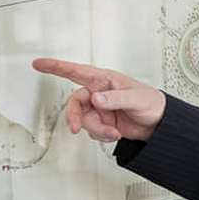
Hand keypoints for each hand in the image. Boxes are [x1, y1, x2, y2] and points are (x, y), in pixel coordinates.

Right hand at [32, 58, 165, 141]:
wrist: (160, 124)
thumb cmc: (151, 103)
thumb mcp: (136, 99)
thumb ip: (115, 99)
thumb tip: (96, 99)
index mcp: (104, 80)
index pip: (76, 71)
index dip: (56, 67)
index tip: (38, 64)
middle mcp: (98, 93)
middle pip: (75, 103)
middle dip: (74, 117)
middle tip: (74, 128)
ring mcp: (99, 109)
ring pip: (83, 120)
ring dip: (97, 129)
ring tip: (114, 132)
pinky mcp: (103, 122)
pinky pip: (92, 131)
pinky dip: (102, 135)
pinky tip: (116, 134)